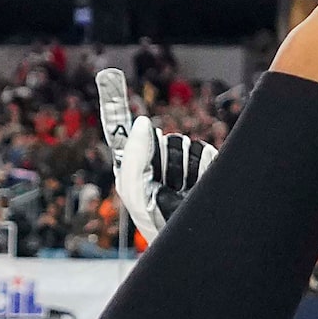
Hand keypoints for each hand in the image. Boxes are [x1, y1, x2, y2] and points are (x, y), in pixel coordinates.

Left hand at [97, 67, 215, 242]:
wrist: (198, 243)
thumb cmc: (160, 225)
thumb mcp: (137, 193)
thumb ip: (135, 157)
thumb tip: (145, 122)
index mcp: (133, 167)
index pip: (120, 131)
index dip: (114, 104)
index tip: (108, 74)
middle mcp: (157, 162)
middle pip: (159, 137)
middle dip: (162, 160)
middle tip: (164, 190)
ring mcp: (183, 163)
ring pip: (182, 143)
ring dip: (183, 168)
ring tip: (182, 194)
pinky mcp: (209, 165)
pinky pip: (204, 151)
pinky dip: (202, 169)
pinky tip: (199, 189)